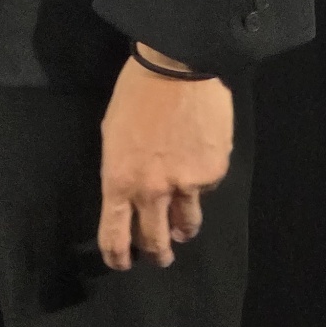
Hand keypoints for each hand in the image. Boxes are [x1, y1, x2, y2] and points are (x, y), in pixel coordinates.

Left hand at [98, 45, 232, 271]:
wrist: (178, 64)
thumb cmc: (137, 92)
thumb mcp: (113, 132)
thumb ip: (122, 170)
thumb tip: (135, 193)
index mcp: (119, 180)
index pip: (114, 236)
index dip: (117, 257)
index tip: (122, 262)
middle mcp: (151, 191)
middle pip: (154, 242)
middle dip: (157, 255)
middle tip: (160, 256)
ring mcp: (185, 185)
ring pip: (185, 224)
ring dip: (182, 227)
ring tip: (181, 226)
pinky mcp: (213, 173)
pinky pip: (206, 188)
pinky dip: (201, 181)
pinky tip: (198, 157)